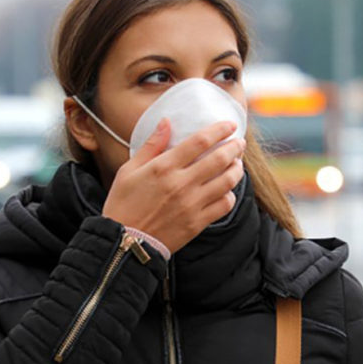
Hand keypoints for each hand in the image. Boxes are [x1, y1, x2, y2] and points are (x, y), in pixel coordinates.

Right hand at [101, 119, 244, 254]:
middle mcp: (181, 184)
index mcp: (163, 168)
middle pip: (220, 159)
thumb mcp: (128, 170)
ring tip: (237, 164)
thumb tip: (167, 121)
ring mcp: (191, 205)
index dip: (219, 130)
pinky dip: (230, 195)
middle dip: (234, 147)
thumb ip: (151, 145)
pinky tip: (227, 190)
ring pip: (227, 182)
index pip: (200, 141)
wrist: (124, 242)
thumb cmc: (123, 204)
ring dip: (237, 169)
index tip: (229, 125)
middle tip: (239, 143)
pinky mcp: (197, 223)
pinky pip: (224, 206)